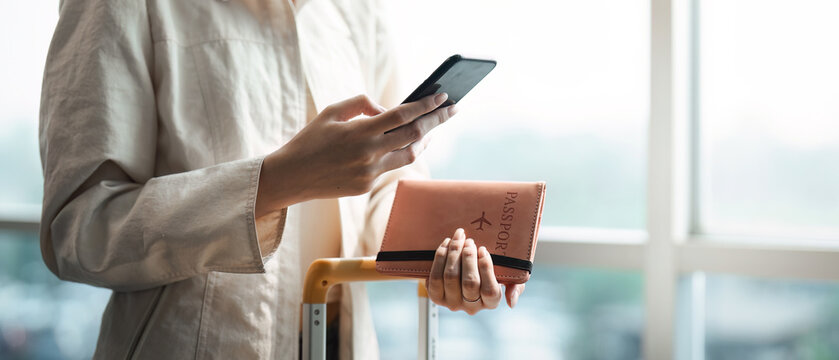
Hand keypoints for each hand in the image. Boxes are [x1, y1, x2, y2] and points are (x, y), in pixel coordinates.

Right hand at [255, 93, 456, 215]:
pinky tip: (410, 144)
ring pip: (409, 155)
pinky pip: (391, 167)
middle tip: (452, 109)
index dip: (426, 105)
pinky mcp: (366, 187)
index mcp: (360, 132)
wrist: (290, 176)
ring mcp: (369, 173)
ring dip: (425, 140)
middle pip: (414, 135)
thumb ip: (362, 104)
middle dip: (437, 120)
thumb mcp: (332, 112)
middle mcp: (369, 154)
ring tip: (434, 128)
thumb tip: (388, 109)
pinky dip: (402, 153)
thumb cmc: (310, 139)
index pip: (403, 115)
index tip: (443, 96)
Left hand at [427, 228, 525, 314]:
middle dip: (468, 258)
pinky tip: (446, 245)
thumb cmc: (494, 271)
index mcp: (490, 302)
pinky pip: (435, 277)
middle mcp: (471, 306)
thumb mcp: (511, 278)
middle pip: (469, 282)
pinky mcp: (436, 296)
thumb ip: (516, 287)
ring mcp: (452, 302)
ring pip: (450, 278)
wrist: (468, 267)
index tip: (483, 249)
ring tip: (459, 238)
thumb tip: (511, 302)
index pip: (490, 290)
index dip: (486, 269)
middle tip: (470, 241)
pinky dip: (440, 258)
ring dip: (453, 254)